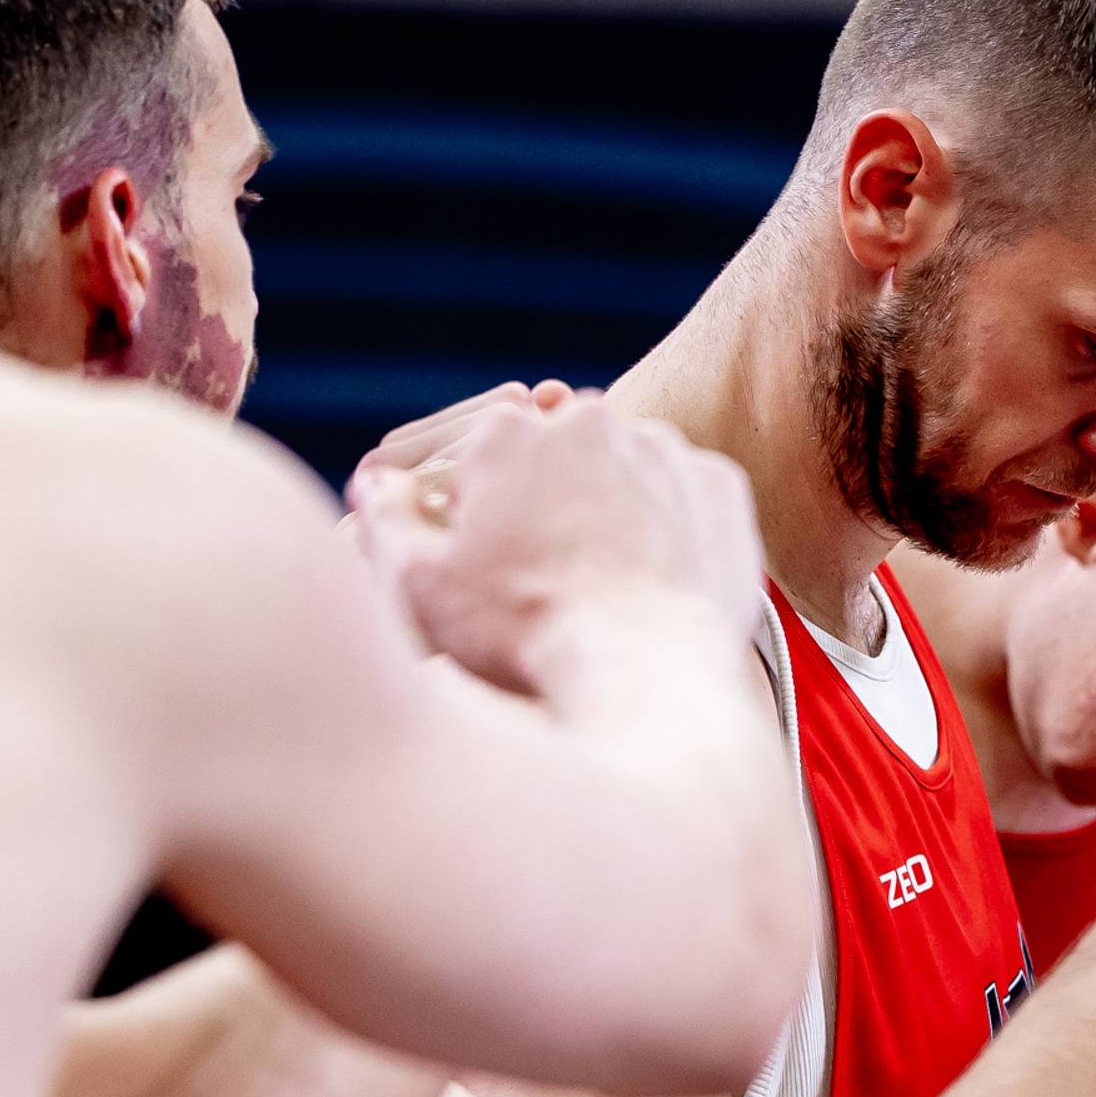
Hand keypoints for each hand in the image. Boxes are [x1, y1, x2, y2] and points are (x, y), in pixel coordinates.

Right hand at [352, 399, 764, 692]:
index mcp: (509, 434)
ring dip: (616, 510)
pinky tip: (657, 579)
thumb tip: (374, 482)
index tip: (493, 552)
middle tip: (550, 573)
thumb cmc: (522, 636)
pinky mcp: (720, 486)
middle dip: (551, 500)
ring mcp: (663, 450)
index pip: (486, 449)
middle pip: (559, 453)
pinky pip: (689, 496)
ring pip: (628, 469)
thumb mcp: (420, 587)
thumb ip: (387, 522)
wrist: (644, 674)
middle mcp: (590, 422)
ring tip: (606, 583)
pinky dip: (675, 529)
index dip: (484, 503)